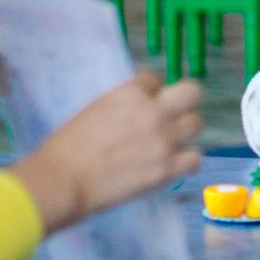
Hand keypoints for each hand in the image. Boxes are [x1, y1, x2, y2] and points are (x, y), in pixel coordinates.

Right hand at [12, 71, 202, 231]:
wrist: (63, 180)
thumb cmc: (69, 145)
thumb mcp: (96, 109)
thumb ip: (124, 104)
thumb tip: (139, 107)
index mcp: (130, 93)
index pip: (154, 79)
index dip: (149, 92)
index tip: (142, 105)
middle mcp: (153, 112)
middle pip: (191, 93)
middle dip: (183, 101)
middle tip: (172, 115)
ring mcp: (163, 140)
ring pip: (196, 124)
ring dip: (183, 132)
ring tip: (168, 142)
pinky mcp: (166, 169)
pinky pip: (195, 158)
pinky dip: (185, 161)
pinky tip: (171, 163)